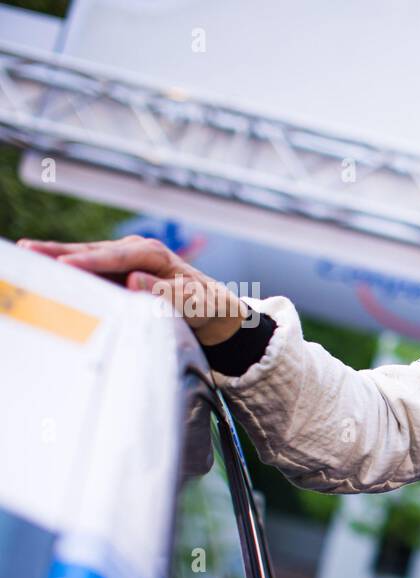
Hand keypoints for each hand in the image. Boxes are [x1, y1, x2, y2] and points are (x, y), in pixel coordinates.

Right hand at [17, 235, 249, 345]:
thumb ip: (165, 293)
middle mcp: (136, 251)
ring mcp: (125, 260)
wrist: (217, 310)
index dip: (90, 261)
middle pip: (93, 251)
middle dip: (60, 251)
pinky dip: (67, 267)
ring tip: (26, 254)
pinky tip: (44, 267)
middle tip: (29, 250)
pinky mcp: (118, 272)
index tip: (65, 266)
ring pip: (86, 258)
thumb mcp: (194, 303)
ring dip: (57, 256)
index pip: (116, 257)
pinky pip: (89, 269)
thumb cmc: (208, 306)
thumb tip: (133, 281)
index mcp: (154, 254)